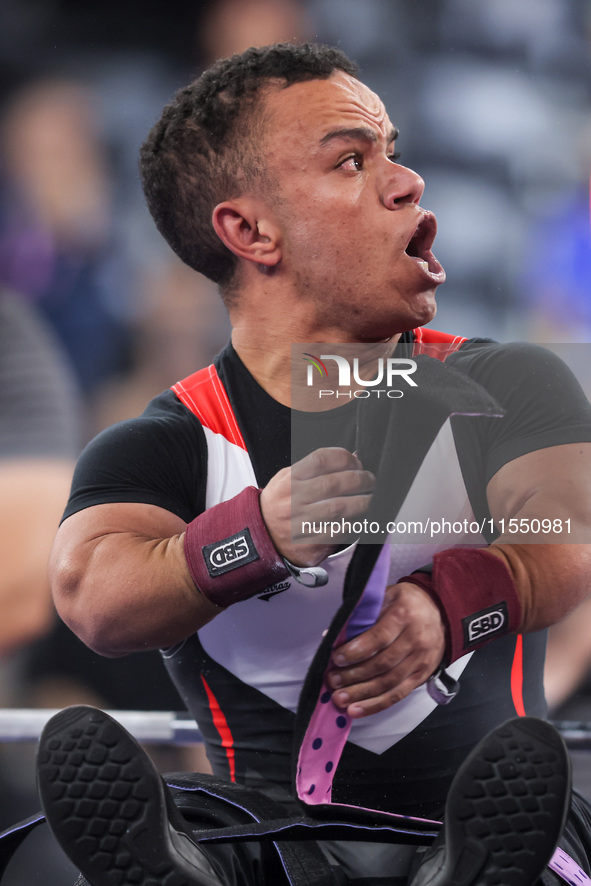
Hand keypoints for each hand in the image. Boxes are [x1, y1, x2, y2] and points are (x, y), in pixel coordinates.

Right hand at [259, 447, 374, 566]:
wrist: (261, 534)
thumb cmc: (280, 502)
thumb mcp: (288, 477)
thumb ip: (317, 468)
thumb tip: (353, 459)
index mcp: (288, 481)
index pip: (320, 460)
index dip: (344, 458)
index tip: (357, 462)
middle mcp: (293, 502)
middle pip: (334, 484)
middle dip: (360, 480)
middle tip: (369, 480)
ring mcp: (300, 525)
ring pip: (340, 509)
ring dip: (363, 501)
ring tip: (370, 497)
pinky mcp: (310, 545)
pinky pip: (339, 532)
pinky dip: (355, 522)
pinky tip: (360, 516)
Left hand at [326, 581, 445, 717]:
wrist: (439, 611)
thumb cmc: (405, 603)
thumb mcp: (384, 597)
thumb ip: (360, 616)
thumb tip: (331, 636)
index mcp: (403, 615)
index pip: (378, 637)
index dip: (356, 650)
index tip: (336, 658)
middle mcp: (415, 639)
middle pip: (383, 664)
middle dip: (354, 675)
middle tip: (333, 681)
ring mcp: (420, 660)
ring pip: (389, 683)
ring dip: (362, 694)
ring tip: (340, 699)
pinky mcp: (422, 676)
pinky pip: (398, 694)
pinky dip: (376, 705)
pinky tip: (357, 710)